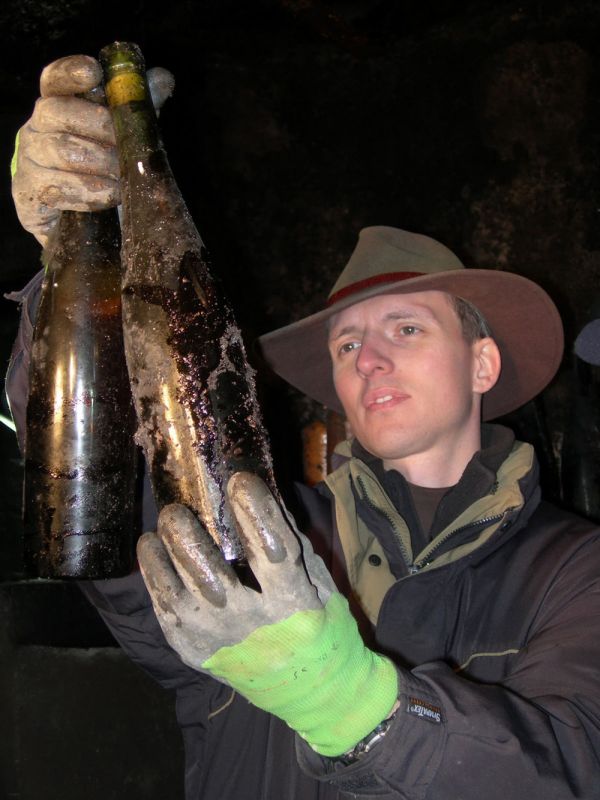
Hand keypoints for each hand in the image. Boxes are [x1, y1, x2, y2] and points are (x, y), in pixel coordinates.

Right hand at [11, 54, 173, 246]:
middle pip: (57, 112)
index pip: (54, 80)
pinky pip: (56, 187)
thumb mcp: (121, 139)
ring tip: (123, 176)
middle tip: (126, 145)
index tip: (94, 71)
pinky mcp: (27, 193)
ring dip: (99, 163)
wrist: (81, 223)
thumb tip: (162, 79)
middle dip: (99, 126)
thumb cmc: (100, 172)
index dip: (71, 73)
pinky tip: (110, 196)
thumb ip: (137, 108)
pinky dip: (89, 192)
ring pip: (59, 150)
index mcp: (56, 107)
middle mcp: (35, 128)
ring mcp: (27, 161)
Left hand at [138, 472, 397, 756]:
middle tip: (176, 510)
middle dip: (187, 539)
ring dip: (161, 559)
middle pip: (210, 578)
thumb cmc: (320, 625)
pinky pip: (167, 616)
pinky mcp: (197, 656)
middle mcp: (253, 626)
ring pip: (177, 597)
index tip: (240, 481)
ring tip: (156, 532)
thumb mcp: (320, 581)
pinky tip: (153, 557)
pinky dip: (156, 582)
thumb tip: (261, 493)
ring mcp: (220, 644)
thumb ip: (291, 539)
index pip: (272, 551)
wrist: (313, 692)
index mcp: (294, 603)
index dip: (255, 511)